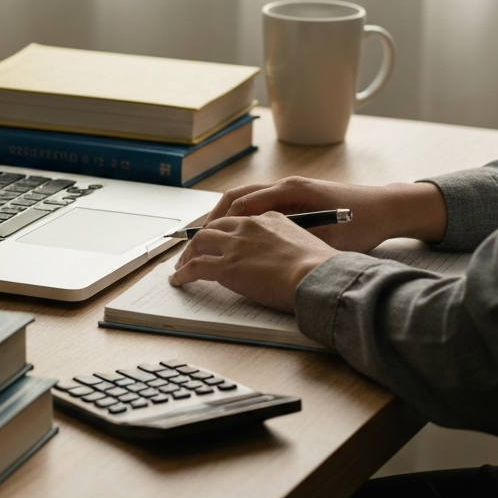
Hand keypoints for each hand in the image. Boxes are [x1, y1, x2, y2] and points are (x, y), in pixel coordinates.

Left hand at [168, 211, 336, 312]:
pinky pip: (195, 267)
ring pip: (200, 242)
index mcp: (270, 218)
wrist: (317, 276)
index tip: (221, 239)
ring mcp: (235, 245)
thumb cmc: (319, 267)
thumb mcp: (305, 244)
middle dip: (202, 238)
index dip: (226, 230)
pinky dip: (183, 273)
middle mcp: (249, 226)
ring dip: (188, 254)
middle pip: (216, 226)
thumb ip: (289, 244)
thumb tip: (288, 258)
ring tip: (182, 265)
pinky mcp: (226, 266)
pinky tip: (178, 280)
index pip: (239, 220)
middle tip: (195, 250)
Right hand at [200, 176, 447, 254]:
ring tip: (206, 239)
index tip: (200, 241)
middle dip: (211, 219)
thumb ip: (293, 242)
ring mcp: (289, 190)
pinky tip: (235, 237)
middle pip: (236, 198)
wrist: (387, 209)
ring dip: (224, 218)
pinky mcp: (295, 199)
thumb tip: (260, 256)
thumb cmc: (363, 222)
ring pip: (245, 200)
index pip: (242, 204)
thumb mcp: (327, 238)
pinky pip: (258, 205)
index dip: (217, 223)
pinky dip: (240, 218)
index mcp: (291, 191)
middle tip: (193, 241)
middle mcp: (286, 186)